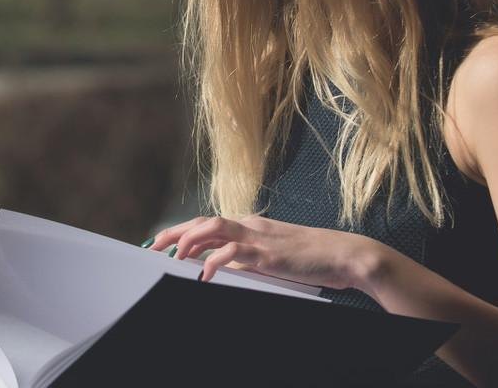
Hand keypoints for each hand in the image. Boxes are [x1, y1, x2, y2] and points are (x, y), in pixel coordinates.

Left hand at [148, 215, 382, 288]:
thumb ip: (249, 259)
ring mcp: (259, 238)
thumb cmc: (314, 258)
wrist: (346, 254)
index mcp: (251, 226)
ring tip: (170, 256)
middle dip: (174, 233)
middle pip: (202, 222)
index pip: (208, 223)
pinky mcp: (268, 254)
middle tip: (152, 245)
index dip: (182, 231)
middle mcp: (250, 226)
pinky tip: (202, 275)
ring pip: (212, 228)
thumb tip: (223, 267)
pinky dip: (213, 262)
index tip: (162, 242)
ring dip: (187, 240)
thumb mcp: (274, 257)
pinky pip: (232, 253)